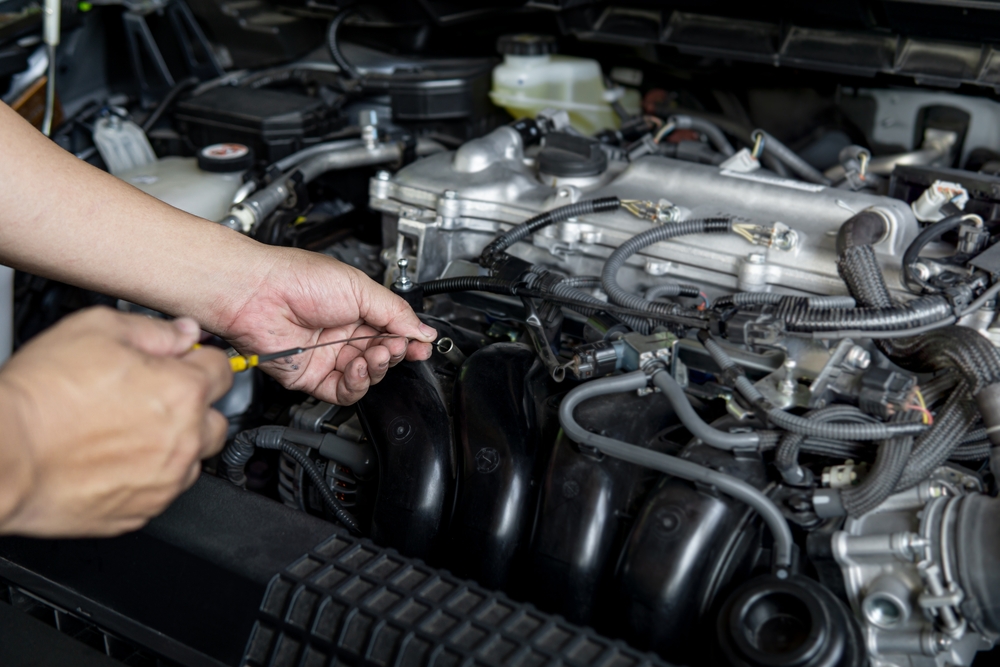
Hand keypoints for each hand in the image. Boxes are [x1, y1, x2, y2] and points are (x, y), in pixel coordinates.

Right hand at [0, 307, 231, 536]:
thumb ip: (152, 330)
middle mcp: (183, 438)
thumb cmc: (41, 396)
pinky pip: (165, 489)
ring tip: (135, 431)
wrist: (3, 455)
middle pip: (217, 419)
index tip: (189, 363)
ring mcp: (165, 479)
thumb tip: (183, 332)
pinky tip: (119, 458)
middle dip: (197, 406)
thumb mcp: (96, 330)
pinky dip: (152, 474)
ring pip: (195, 458)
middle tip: (160, 398)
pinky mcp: (142, 510)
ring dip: (178, 443)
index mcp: (182, 390)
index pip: (224, 370)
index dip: (204, 361)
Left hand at [213, 248, 435, 404]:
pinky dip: (357, 385)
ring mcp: (327, 356)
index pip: (392, 331)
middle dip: (395, 353)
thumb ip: (395, 312)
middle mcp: (342, 334)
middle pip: (383, 356)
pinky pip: (343, 392)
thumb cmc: (296, 279)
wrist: (258, 294)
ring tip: (377, 353)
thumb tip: (422, 330)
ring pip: (367, 377)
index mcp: (355, 309)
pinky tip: (359, 368)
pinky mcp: (312, 377)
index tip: (421, 344)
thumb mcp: (360, 287)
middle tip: (397, 346)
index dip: (408, 340)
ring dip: (378, 368)